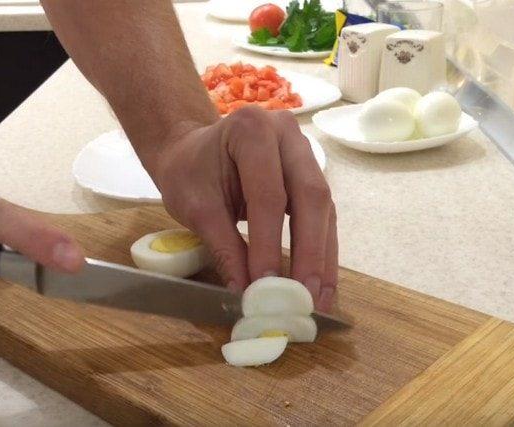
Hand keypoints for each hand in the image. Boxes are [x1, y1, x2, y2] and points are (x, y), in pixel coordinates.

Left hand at [149, 106, 337, 310]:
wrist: (192, 151)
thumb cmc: (189, 172)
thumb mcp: (195, 207)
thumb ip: (223, 247)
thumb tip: (246, 293)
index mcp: (251, 129)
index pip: (268, 194)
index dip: (269, 243)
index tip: (265, 285)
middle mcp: (288, 134)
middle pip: (310, 196)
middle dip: (310, 253)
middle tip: (306, 297)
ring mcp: (305, 153)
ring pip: (324, 208)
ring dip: (323, 257)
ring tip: (319, 300)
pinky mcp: (312, 175)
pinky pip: (324, 215)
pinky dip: (322, 251)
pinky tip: (320, 283)